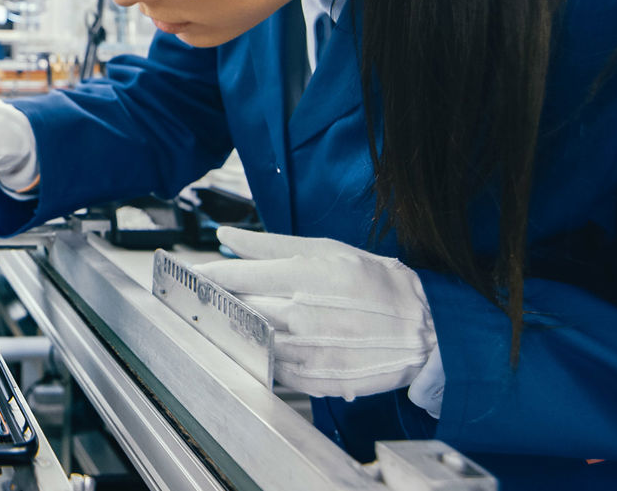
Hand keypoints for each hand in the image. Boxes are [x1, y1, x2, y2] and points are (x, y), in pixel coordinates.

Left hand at [195, 227, 436, 400]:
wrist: (425, 329)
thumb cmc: (376, 282)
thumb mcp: (327, 249)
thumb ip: (270, 245)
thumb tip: (227, 237)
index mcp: (303, 276)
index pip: (236, 277)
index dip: (208, 276)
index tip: (192, 276)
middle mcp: (301, 315)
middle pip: (238, 308)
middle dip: (219, 301)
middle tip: (209, 296)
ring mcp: (308, 351)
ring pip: (251, 340)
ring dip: (239, 330)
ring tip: (242, 318)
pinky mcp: (316, 380)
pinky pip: (273, 368)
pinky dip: (264, 354)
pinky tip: (272, 342)